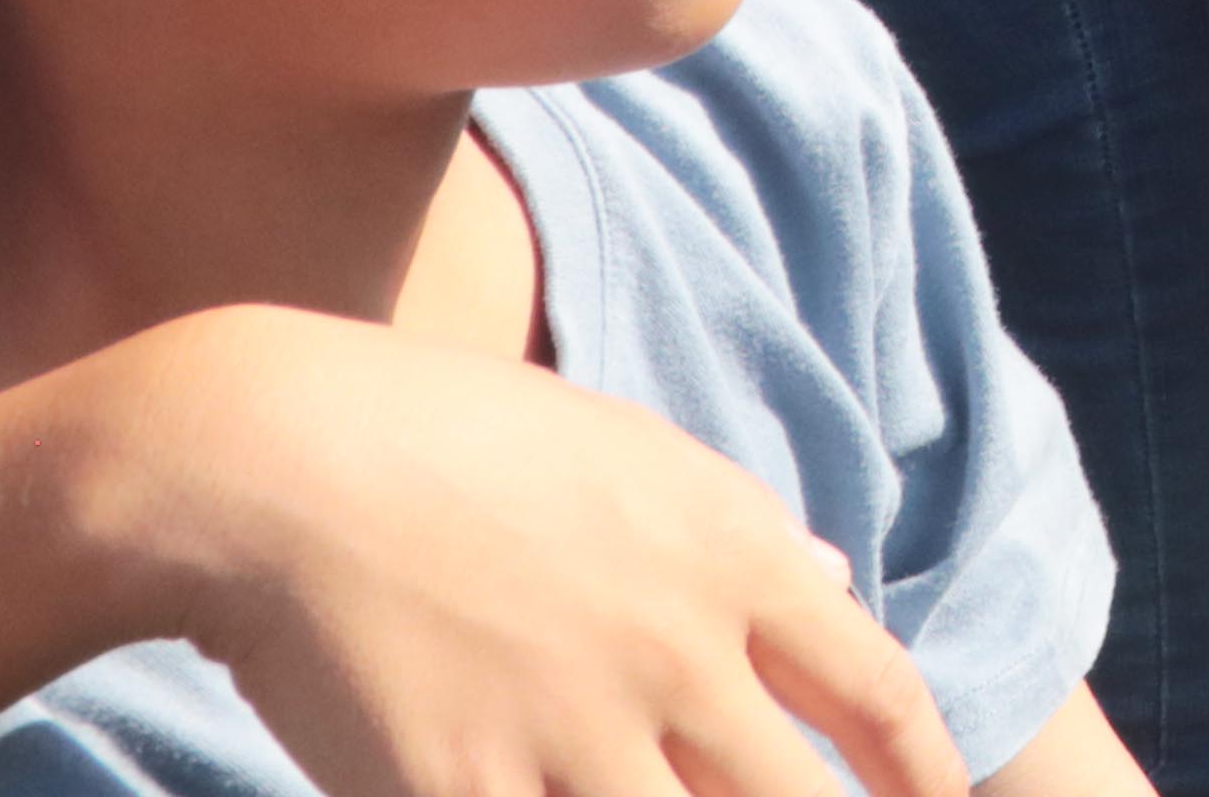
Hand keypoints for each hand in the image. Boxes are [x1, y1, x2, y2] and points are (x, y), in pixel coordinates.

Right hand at [132, 309, 970, 796]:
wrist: (283, 459)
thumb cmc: (460, 446)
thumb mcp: (637, 457)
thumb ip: (746, 529)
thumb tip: (839, 580)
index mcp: (733, 560)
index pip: (878, 691)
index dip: (924, 770)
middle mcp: (675, 650)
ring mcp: (573, 727)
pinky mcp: (463, 790)